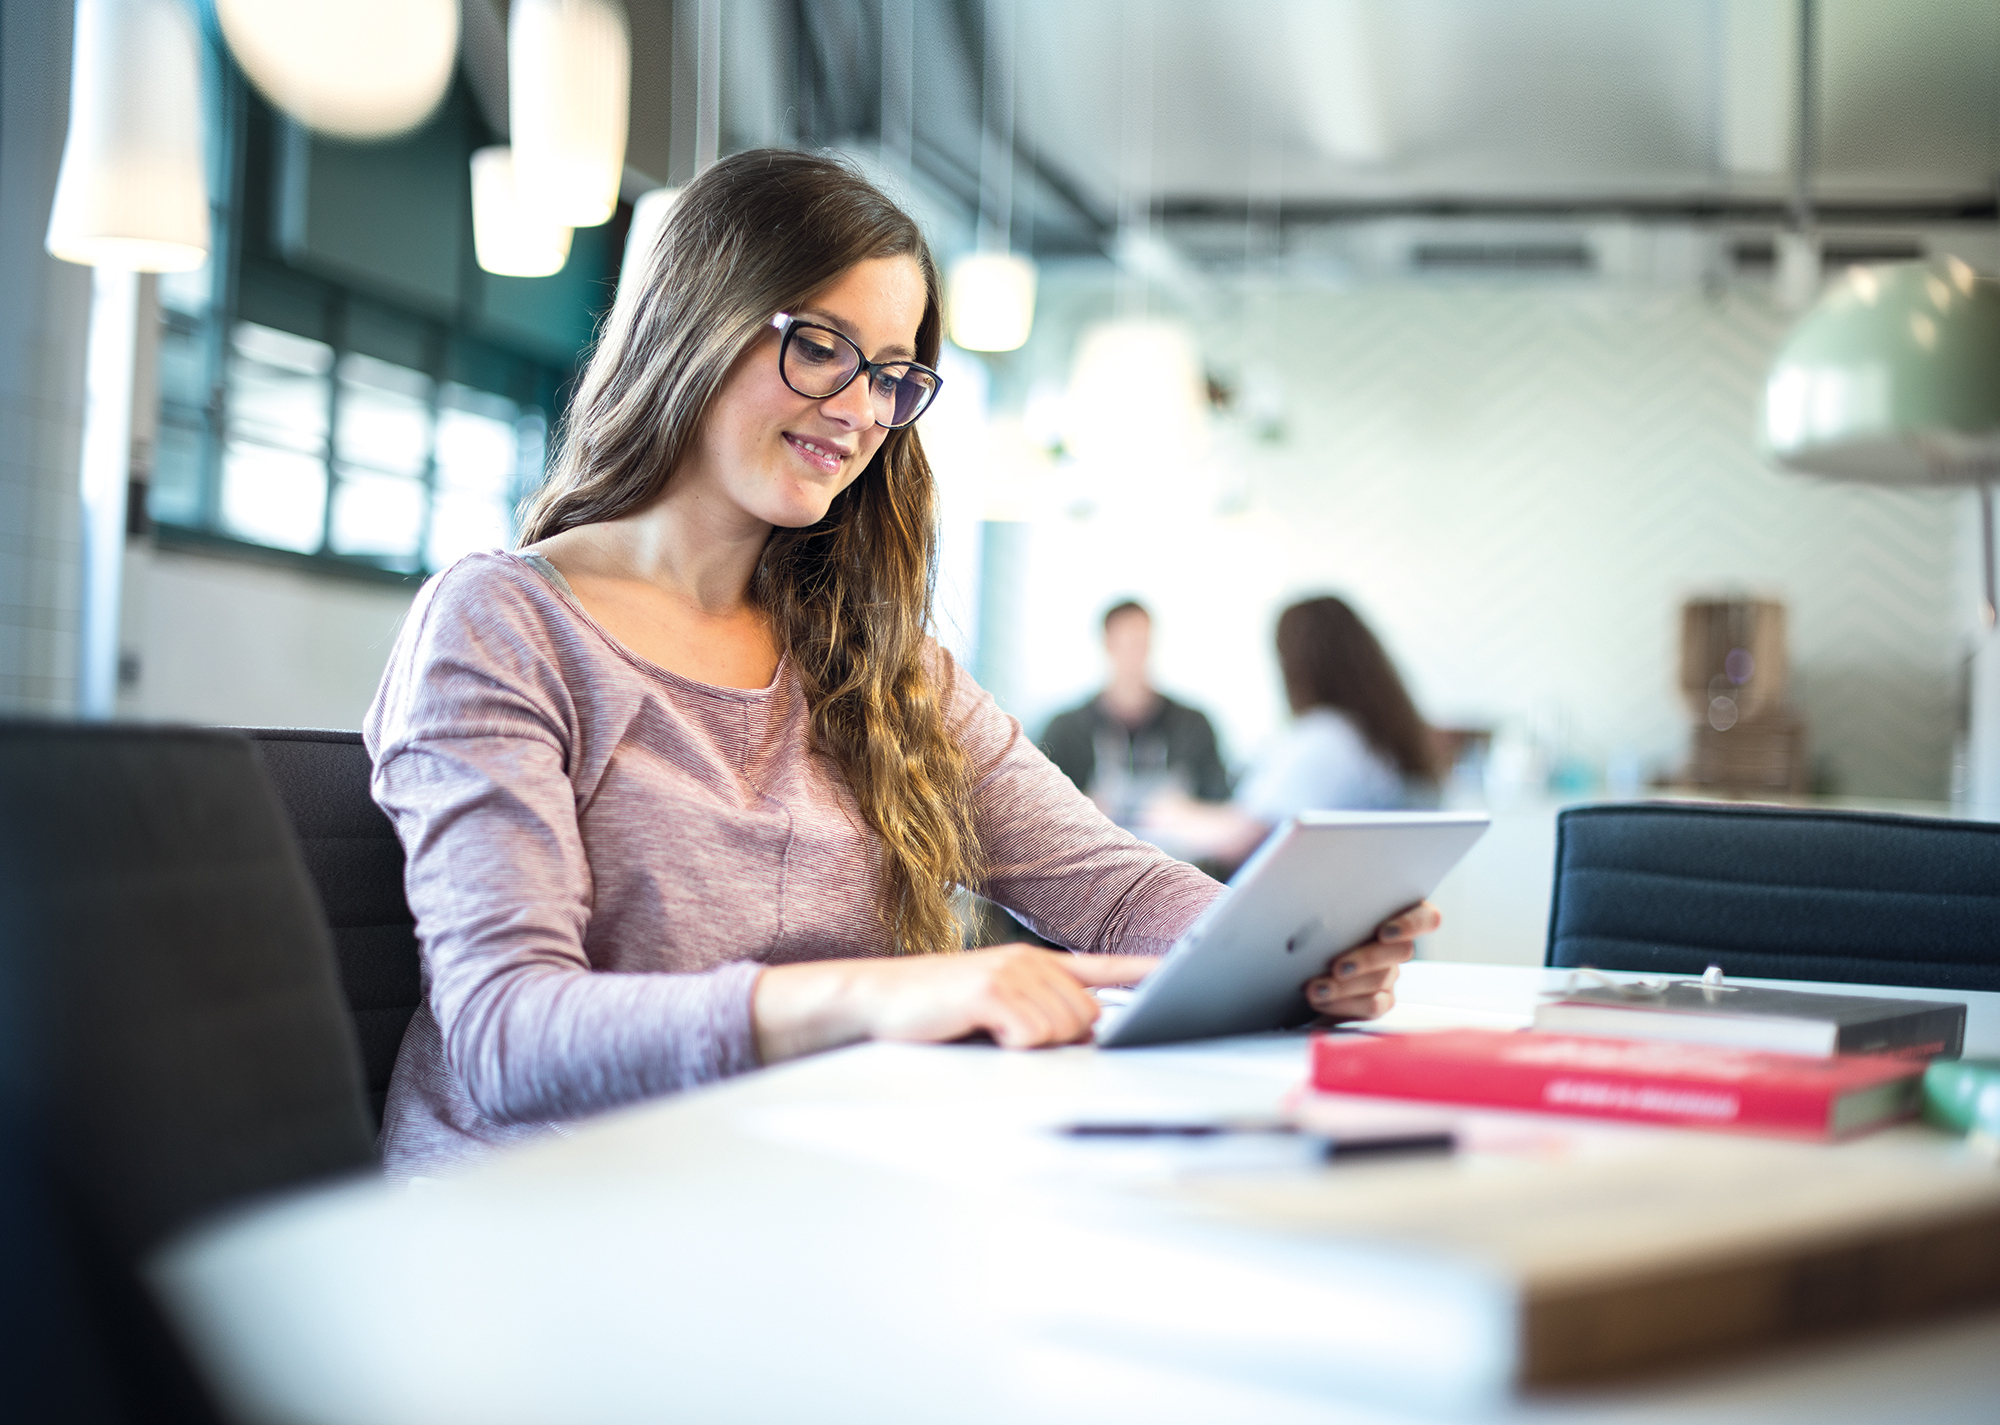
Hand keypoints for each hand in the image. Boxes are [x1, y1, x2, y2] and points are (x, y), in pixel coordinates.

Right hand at [754, 946, 1159, 1061]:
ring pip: (1064, 1030)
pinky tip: (980, 1035)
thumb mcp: (994, 1011)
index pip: (1105, 967)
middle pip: (1088, 1019)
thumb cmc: (934, 1017)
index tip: (1186, 972)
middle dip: (1060, 1043)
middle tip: (1010, 1042)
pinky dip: (1010, 1047)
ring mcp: (1013, 971)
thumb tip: (1081, 1034)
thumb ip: (1039, 1016)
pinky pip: (1031, 1035)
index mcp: (1037, 965)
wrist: (875, 1002)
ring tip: (990, 1037)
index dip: (1148, 972)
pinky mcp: (991, 989)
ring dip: (1032, 1048)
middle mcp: (1032, 961)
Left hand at [1302, 901, 1438, 1021]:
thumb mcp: (1322, 899)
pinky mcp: (1379, 999)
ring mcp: (1390, 973)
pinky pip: (1372, 1004)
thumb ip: (1331, 888)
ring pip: (1381, 980)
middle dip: (1367, 959)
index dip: (1411, 924)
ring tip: (1314, 988)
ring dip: (1345, 986)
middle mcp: (1397, 944)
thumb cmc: (1314, 921)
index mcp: (1394, 912)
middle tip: (1338, 967)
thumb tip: (1319, 871)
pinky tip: (1321, 999)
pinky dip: (1344, 1003)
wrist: (1295, 958)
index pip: (1427, 917)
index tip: (1384, 932)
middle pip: (1401, 951)